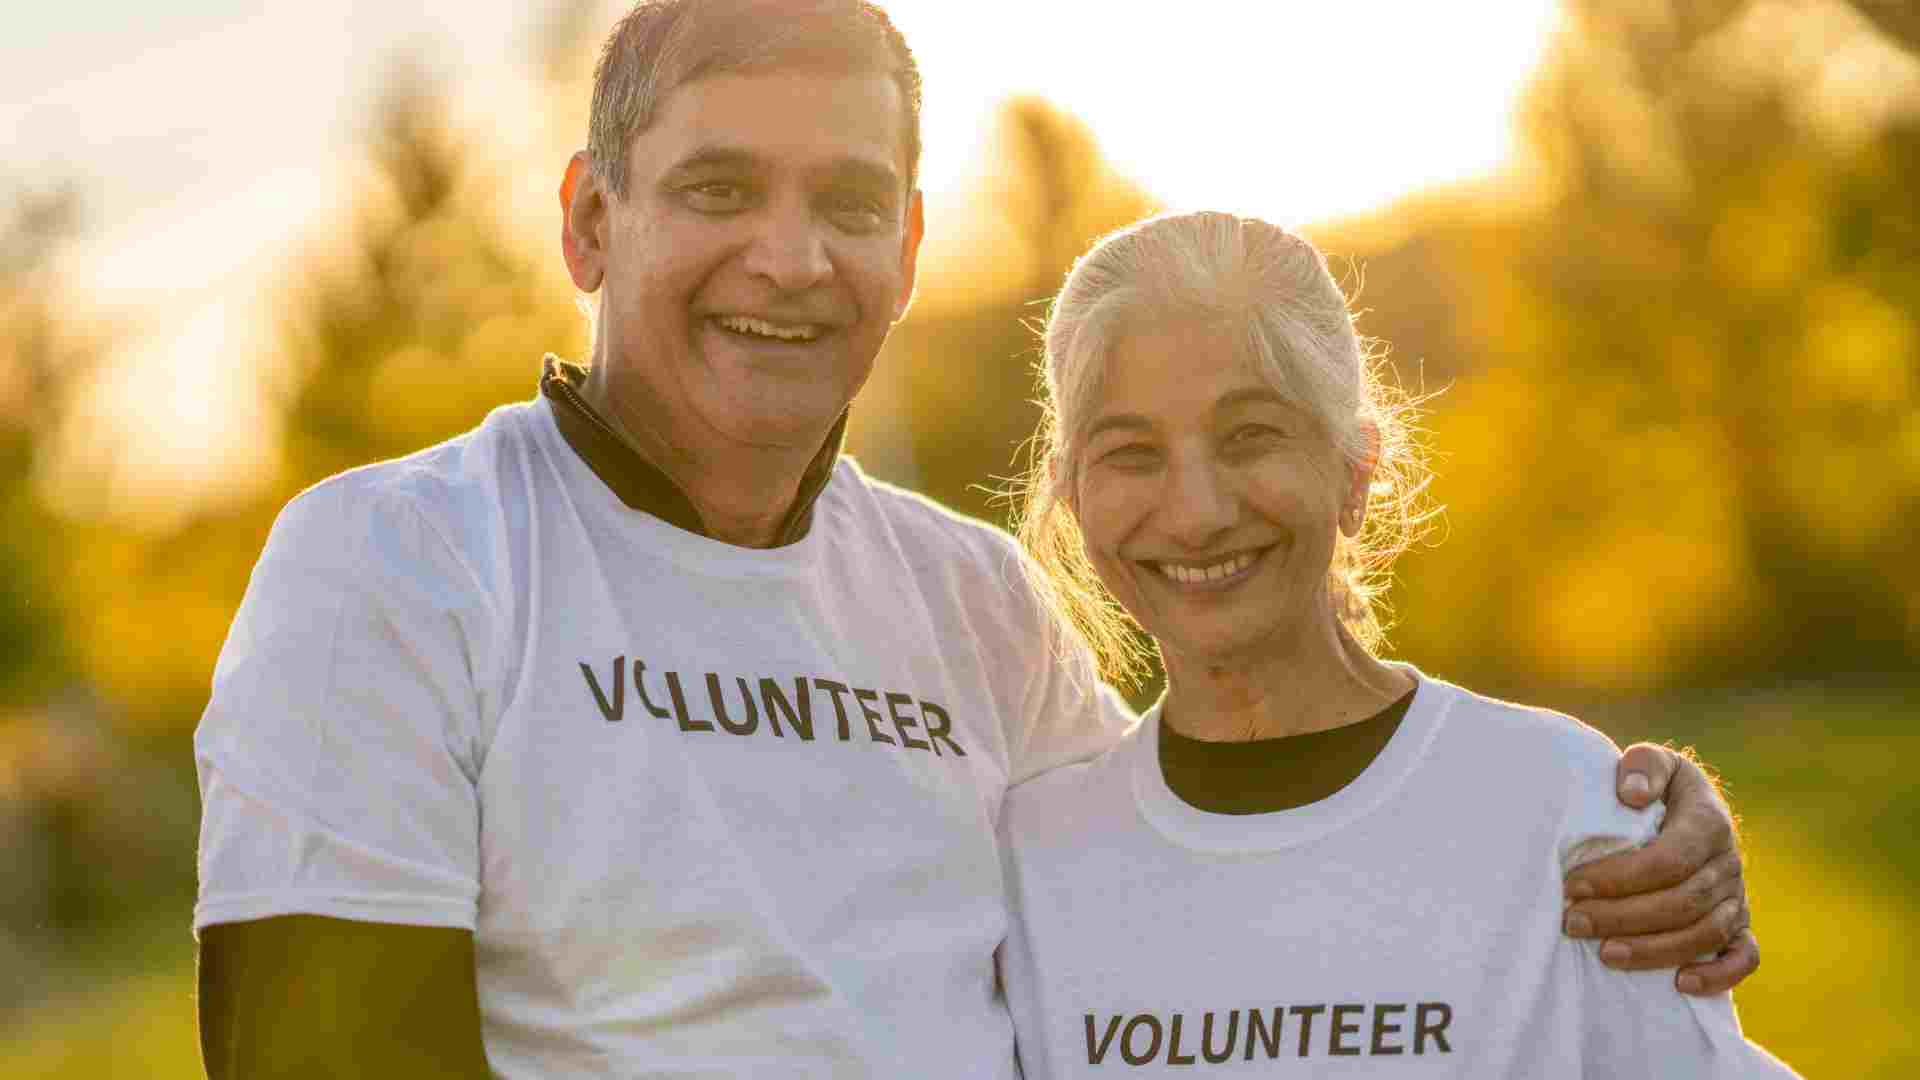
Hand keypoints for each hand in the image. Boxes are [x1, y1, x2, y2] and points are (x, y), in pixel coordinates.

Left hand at [1561, 743, 1758, 995]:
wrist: (1680, 806)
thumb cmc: (1651, 786)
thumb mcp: (1647, 763)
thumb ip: (1642, 767)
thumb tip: (1631, 793)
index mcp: (1709, 821)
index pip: (1670, 859)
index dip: (1621, 877)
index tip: (1572, 884)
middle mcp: (1728, 862)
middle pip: (1683, 901)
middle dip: (1624, 916)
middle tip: (1573, 922)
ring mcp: (1737, 896)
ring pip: (1706, 933)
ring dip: (1655, 950)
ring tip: (1604, 955)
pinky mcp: (1740, 924)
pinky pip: (1744, 956)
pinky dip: (1719, 975)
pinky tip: (1680, 984)